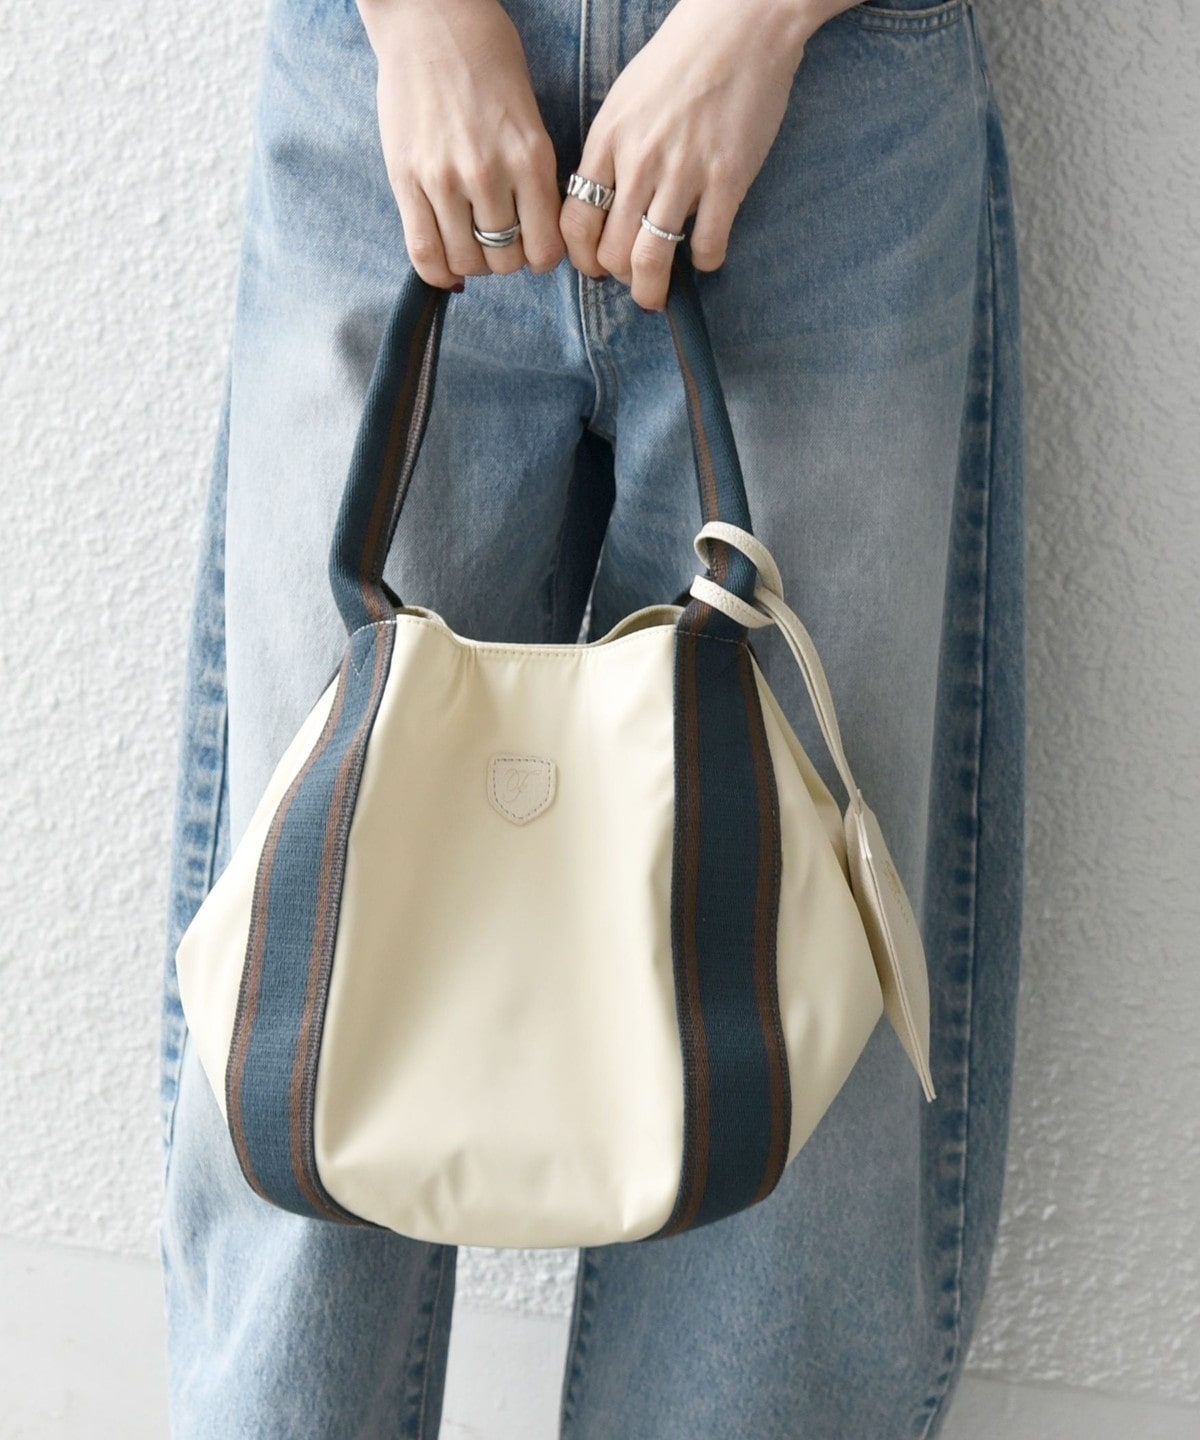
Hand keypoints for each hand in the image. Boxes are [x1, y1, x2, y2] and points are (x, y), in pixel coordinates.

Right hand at [357, 0, 566, 288]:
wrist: (430, 19)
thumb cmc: (486, 61)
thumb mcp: (530, 119)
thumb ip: (533, 177)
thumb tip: (532, 236)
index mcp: (531, 158)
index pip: (545, 250)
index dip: (540, 259)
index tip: (531, 247)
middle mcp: (490, 174)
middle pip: (505, 260)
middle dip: (505, 259)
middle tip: (497, 241)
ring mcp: (444, 179)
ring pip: (466, 261)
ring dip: (471, 263)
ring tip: (469, 242)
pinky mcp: (406, 179)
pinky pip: (424, 252)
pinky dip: (437, 271)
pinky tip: (444, 264)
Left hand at [560, 0, 855, 308]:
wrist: (740, 24)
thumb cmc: (680, 61)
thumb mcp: (625, 102)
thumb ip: (611, 154)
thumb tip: (603, 206)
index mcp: (608, 142)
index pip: (576, 222)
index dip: (582, 257)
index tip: (595, 267)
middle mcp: (639, 162)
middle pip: (612, 250)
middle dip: (619, 277)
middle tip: (632, 280)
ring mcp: (684, 172)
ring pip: (652, 258)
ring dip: (652, 288)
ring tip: (657, 295)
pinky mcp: (727, 179)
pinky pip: (706, 245)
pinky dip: (704, 261)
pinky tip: (705, 255)